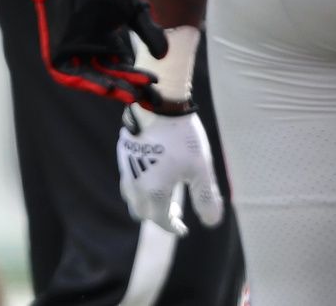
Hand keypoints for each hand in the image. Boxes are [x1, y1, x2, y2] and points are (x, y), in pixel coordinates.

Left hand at [15, 0, 166, 103]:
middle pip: (113, 77)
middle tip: (150, 99)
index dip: (142, 82)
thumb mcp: (133, 10)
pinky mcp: (58, 51)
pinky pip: (72, 72)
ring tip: (132, 96)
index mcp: (108, 43)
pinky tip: (107, 87)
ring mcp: (75, 51)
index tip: (157, 91)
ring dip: (113, 88)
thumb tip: (164, 56)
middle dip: (131, 89)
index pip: (126, 69)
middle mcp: (92, 50)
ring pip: (95, 77)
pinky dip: (89, 81)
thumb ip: (148, 31)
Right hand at [118, 105, 224, 234]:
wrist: (159, 105)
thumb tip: (212, 222)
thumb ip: (206, 197)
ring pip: (132, 197)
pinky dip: (139, 186)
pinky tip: (153, 174)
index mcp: (155, 192)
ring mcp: (126, 169)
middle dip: (159, 216)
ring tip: (164, 193)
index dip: (173, 227)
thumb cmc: (182, 137)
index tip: (182, 229)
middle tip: (176, 210)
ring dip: (146, 202)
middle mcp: (136, 186)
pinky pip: (128, 180)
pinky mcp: (123, 154)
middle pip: (143, 213)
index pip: (162, 220)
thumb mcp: (200, 169)